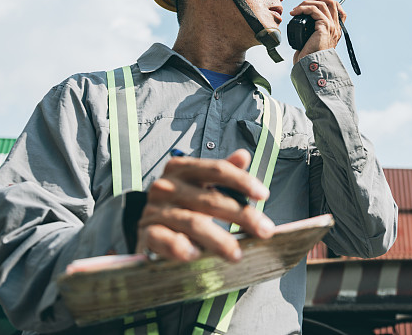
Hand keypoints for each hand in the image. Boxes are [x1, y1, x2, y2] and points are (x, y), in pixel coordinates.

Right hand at [136, 149, 274, 261]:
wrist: (146, 223)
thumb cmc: (181, 202)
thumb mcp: (200, 183)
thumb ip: (222, 172)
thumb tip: (243, 156)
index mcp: (182, 168)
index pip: (217, 170)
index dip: (242, 181)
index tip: (264, 195)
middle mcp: (166, 186)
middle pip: (211, 199)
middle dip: (242, 216)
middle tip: (265, 231)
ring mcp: (155, 210)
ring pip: (193, 223)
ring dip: (218, 240)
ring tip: (237, 254)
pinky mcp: (146, 233)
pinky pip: (164, 240)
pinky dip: (180, 248)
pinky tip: (195, 255)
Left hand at [289, 0, 346, 63]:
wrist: (311, 66)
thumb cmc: (308, 57)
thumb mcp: (311, 41)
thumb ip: (311, 32)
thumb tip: (299, 23)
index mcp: (335, 30)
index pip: (337, 9)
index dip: (324, 2)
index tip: (309, 6)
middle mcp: (336, 27)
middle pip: (331, 2)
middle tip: (302, 5)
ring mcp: (332, 27)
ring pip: (322, 4)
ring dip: (306, 3)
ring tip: (295, 9)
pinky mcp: (325, 27)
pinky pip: (315, 10)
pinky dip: (303, 8)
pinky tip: (295, 12)